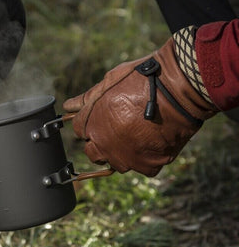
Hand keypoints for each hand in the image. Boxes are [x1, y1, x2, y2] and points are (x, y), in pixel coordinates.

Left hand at [63, 39, 216, 176]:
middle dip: (101, 141)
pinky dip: (146, 157)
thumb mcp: (109, 81)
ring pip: (117, 162)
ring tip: (137, 134)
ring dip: (122, 151)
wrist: (177, 89)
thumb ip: (88, 98)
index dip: (91, 122)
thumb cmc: (141, 79)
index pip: (80, 130)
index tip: (102, 116)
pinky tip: (153, 140)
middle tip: (118, 127)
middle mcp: (103, 145)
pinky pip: (142, 167)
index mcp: (90, 124)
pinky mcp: (147, 166)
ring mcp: (125, 158)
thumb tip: (69, 106)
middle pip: (93, 151)